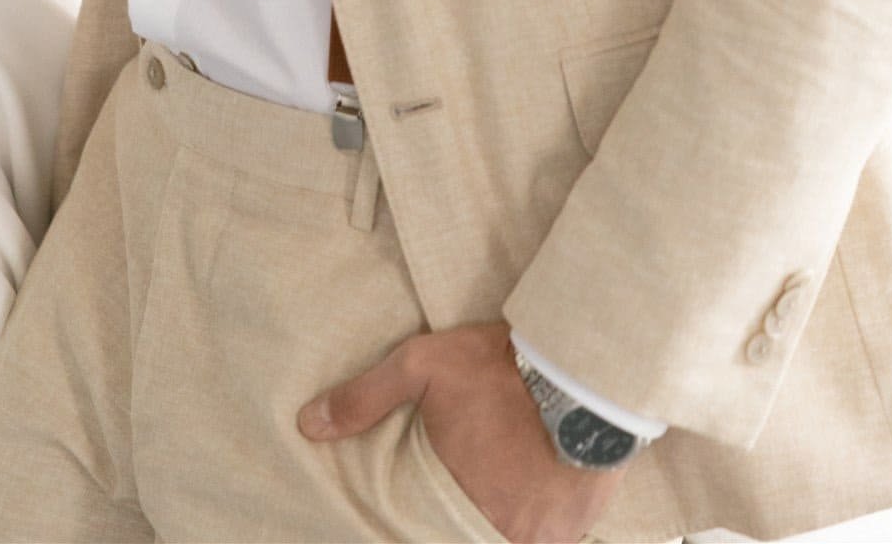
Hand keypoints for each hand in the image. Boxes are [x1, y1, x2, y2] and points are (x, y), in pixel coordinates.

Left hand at [298, 320, 625, 543]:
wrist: (583, 365)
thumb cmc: (499, 367)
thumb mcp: (422, 366)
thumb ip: (365, 398)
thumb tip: (308, 425)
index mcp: (459, 505)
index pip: (431, 535)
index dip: (428, 525)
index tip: (428, 508)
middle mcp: (504, 531)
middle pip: (473, 535)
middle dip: (467, 520)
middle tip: (472, 486)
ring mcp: (549, 534)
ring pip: (517, 540)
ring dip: (506, 522)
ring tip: (501, 491)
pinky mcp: (582, 522)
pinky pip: (556, 537)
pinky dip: (543, 521)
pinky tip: (534, 491)